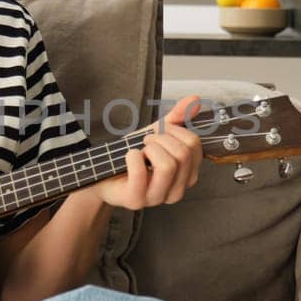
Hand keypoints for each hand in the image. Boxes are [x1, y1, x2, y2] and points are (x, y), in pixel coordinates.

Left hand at [89, 94, 202, 210]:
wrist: (106, 173)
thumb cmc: (135, 156)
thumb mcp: (158, 134)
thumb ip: (177, 117)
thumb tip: (194, 99)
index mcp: (187, 175)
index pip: (194, 145)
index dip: (174, 130)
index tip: (160, 133)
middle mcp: (177, 190)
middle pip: (183, 154)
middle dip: (161, 138)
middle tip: (146, 141)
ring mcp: (157, 198)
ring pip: (168, 165)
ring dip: (149, 148)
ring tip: (139, 150)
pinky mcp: (136, 200)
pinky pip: (140, 172)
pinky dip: (132, 157)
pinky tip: (129, 156)